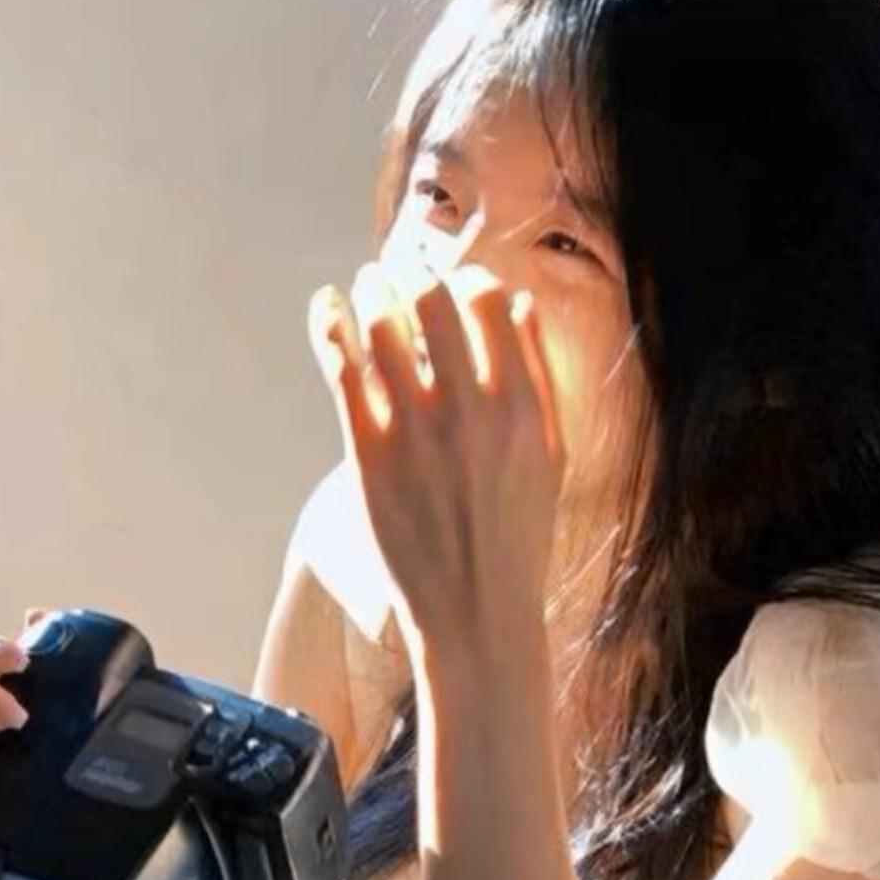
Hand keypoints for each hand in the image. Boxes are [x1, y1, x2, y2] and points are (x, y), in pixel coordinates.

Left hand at [308, 262, 564, 668]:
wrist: (475, 609)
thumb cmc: (519, 532)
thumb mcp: (552, 454)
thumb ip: (541, 375)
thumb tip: (518, 306)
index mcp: (520, 404)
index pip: (488, 302)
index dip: (468, 279)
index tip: (456, 283)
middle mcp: (468, 408)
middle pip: (430, 300)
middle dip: (413, 272)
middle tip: (399, 270)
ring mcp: (415, 431)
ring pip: (381, 325)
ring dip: (370, 288)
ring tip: (366, 280)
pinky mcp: (368, 454)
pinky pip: (342, 369)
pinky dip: (329, 325)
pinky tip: (326, 306)